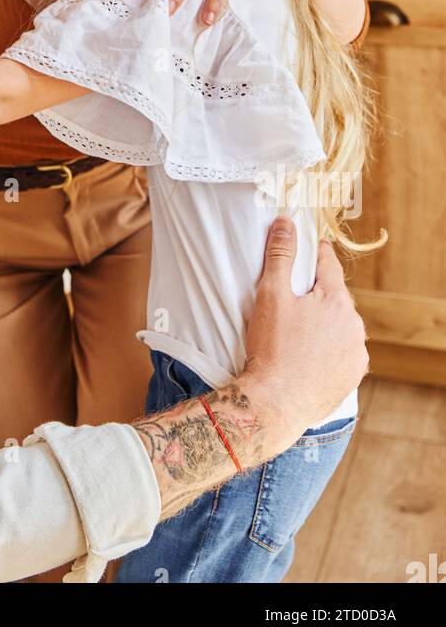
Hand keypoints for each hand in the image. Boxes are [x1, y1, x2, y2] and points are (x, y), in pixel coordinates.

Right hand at [240, 218, 368, 448]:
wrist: (275, 403)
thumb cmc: (271, 348)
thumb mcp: (270, 295)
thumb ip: (280, 256)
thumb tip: (285, 223)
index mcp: (337, 301)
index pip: (328, 263)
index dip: (314, 254)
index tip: (305, 249)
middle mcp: (354, 326)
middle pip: (335, 295)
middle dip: (317, 292)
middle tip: (292, 298)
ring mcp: (356, 353)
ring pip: (340, 324)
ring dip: (325, 321)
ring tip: (298, 329)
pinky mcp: (352, 375)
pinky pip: (342, 350)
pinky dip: (329, 347)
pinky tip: (308, 352)